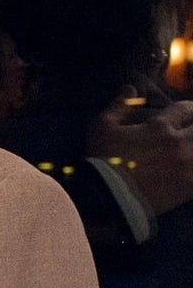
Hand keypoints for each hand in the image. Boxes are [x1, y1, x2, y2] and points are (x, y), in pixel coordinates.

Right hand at [87, 96, 192, 215]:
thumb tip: (130, 89)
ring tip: (189, 145)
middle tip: (190, 127)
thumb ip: (119, 106)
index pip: (185, 109)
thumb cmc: (103, 159)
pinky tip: (190, 165)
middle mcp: (179, 144)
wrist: (109, 198)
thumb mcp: (102, 126)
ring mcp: (188, 166)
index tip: (185, 111)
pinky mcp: (190, 186)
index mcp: (159, 127)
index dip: (187, 107)